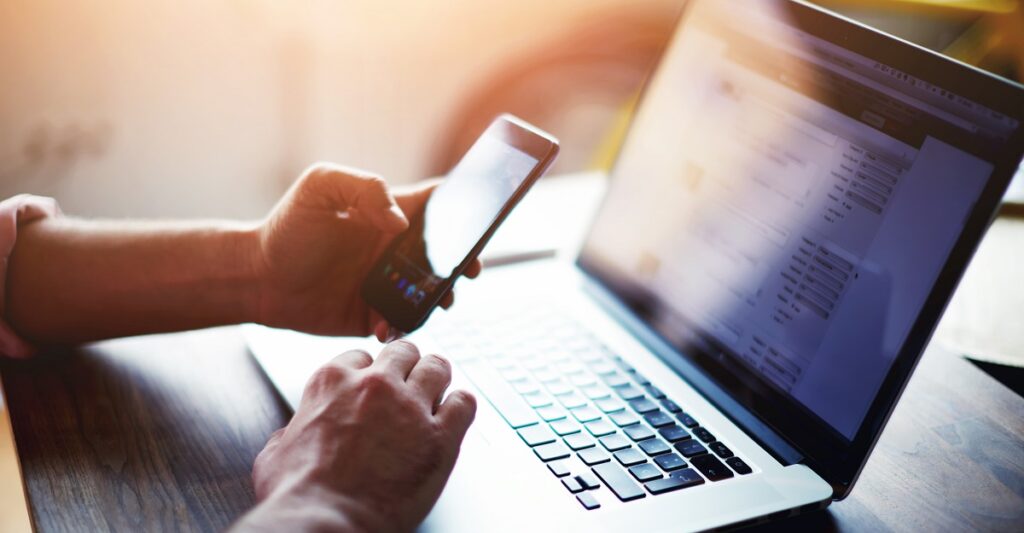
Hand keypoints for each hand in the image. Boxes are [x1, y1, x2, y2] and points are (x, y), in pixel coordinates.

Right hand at [237, 341, 476, 531]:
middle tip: (408, 384)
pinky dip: (461, 407)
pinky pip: (465, 403)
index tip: (373, 386)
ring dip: (437, 379)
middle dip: (407, 366)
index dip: (369, 372)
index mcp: (333, 382)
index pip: (361, 356)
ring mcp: (411, 407)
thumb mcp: (276, 454)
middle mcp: (375, 385)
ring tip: (437, 392)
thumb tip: (291, 436)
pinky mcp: (441, 436)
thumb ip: (290, 434)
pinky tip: (454, 417)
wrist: (326, 524)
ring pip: (438, 367)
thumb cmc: (300, 496)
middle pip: (404, 352)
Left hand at [250, 163, 480, 338]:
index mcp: (389, 214)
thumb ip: (365, 188)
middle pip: (446, 252)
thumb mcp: (320, 186)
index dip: (464, 207)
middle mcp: (394, 249)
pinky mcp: (374, 314)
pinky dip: (406, 325)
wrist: (256, 278)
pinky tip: (390, 324)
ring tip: (440, 301)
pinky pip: (404, 322)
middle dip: (465, 260)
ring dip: (443, 297)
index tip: (481, 217)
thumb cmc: (287, 228)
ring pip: (433, 291)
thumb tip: (402, 222)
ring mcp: (388, 283)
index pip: (437, 204)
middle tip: (470, 270)